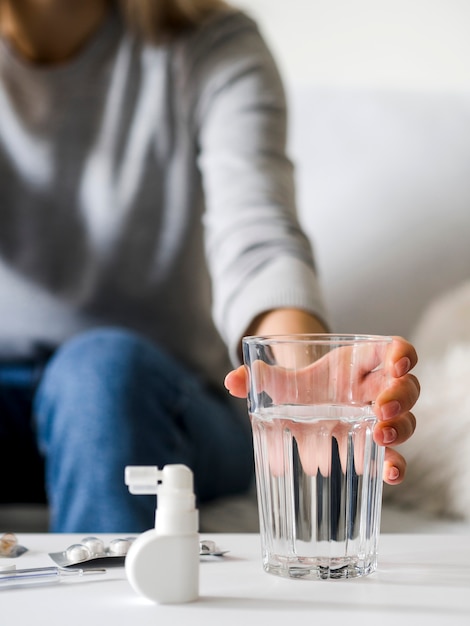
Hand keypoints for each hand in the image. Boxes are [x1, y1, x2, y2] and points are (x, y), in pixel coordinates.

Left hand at [224, 336, 418, 484]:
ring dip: (400, 428)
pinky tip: (388, 474)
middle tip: (381, 409)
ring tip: (380, 437)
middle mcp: (374, 389)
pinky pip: (394, 455)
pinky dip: (396, 465)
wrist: (301, 406)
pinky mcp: (373, 445)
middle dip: (400, 396)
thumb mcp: (282, 380)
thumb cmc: (301, 387)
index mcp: (358, 363)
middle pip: (406, 387)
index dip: (401, 354)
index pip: (391, 350)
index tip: (397, 365)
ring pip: (407, 419)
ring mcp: (377, 419)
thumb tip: (232, 381)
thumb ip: (260, 377)